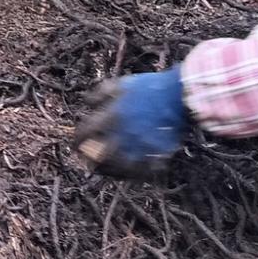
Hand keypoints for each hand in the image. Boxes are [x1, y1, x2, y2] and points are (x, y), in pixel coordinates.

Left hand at [74, 70, 189, 178]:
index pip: (85, 133)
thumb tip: (84, 104)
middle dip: (87, 157)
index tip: (77, 142)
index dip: (77, 139)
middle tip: (85, 158)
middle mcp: (123, 135)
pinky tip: (121, 171)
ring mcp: (139, 149)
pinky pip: (136, 173)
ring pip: (114, 168)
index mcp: (112, 116)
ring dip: (104, 169)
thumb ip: (98, 94)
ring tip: (100, 168)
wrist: (180, 96)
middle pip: (96, 155)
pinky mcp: (155, 158)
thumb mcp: (120, 84)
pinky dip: (126, 174)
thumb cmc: (149, 88)